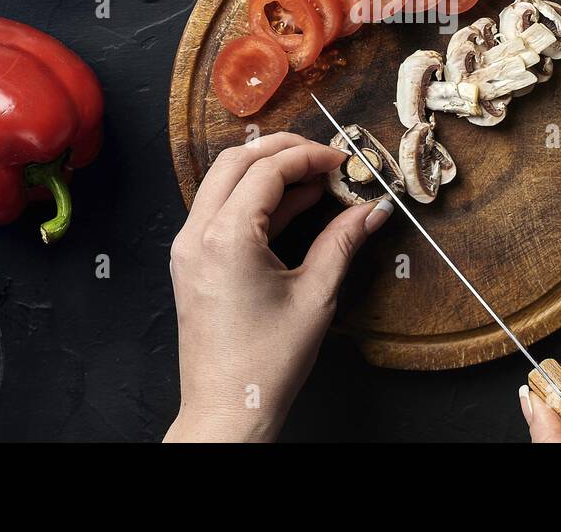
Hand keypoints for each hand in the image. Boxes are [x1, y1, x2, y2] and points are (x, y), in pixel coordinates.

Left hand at [163, 133, 391, 441]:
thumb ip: (343, 241)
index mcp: (226, 238)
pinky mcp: (191, 261)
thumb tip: (371, 209)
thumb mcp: (316, 296)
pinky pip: (218, 208)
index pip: (268, 170)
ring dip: (266, 169)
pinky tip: (290, 205)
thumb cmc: (266, 364)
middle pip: (237, 161)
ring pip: (222, 180)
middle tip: (325, 156)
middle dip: (284, 150)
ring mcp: (188, 247)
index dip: (310, 157)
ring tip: (312, 178)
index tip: (342, 161)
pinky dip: (252, 196)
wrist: (227, 409)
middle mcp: (198, 235)